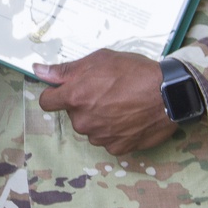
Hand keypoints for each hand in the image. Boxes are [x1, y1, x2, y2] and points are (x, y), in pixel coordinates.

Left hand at [35, 49, 176, 155]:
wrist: (169, 94)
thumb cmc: (135, 72)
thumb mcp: (99, 60)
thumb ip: (65, 69)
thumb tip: (38, 70)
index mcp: (75, 97)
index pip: (46, 102)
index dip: (54, 95)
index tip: (64, 90)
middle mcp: (83, 120)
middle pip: (72, 114)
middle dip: (83, 104)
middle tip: (105, 91)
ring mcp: (100, 137)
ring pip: (90, 128)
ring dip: (99, 118)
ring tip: (120, 104)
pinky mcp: (117, 148)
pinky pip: (107, 140)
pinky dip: (114, 131)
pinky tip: (128, 118)